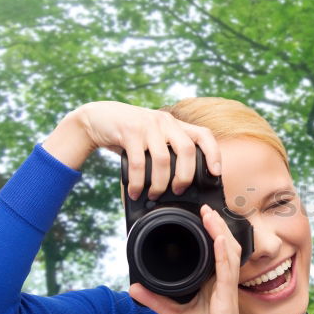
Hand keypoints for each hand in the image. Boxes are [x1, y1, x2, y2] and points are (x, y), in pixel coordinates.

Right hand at [42, 101, 221, 199]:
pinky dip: (137, 182)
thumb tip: (184, 180)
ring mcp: (147, 125)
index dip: (214, 154)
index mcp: (175, 124)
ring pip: (163, 159)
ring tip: (154, 194)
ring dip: (159, 183)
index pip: (204, 135)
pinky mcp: (129, 131)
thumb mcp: (154, 136)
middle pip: (187, 150)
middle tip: (178, 191)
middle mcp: (165, 122)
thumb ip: (168, 149)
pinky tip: (135, 191)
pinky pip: (138, 163)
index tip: (216, 173)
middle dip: (185, 176)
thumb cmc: (130, 134)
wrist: (98, 118)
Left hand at [128, 203, 249, 313]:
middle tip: (206, 208)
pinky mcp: (228, 300)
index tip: (201, 217)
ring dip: (220, 232)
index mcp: (213, 287)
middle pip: (224, 247)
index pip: (215, 253)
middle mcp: (222, 285)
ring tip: (211, 215)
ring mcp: (227, 291)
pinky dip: (224, 254)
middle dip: (216, 226)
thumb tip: (134, 288)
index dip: (211, 234)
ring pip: (229, 254)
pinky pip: (227, 272)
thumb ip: (156, 300)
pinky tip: (219, 240)